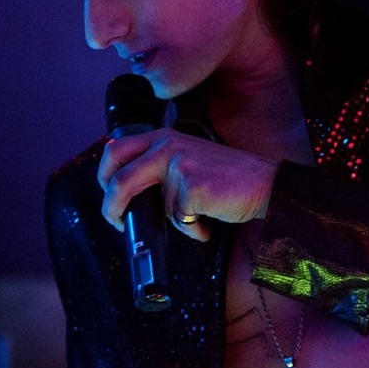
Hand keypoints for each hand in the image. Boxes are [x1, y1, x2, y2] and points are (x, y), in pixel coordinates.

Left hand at [98, 127, 278, 242]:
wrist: (264, 183)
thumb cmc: (227, 178)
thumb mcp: (187, 158)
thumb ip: (159, 164)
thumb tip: (127, 192)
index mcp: (162, 137)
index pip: (114, 151)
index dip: (104, 178)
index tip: (110, 197)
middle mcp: (167, 146)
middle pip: (118, 179)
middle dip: (111, 207)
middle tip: (118, 221)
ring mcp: (179, 165)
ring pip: (156, 208)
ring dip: (175, 222)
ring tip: (197, 218)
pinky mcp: (191, 186)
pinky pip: (179, 220)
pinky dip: (193, 230)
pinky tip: (206, 224)